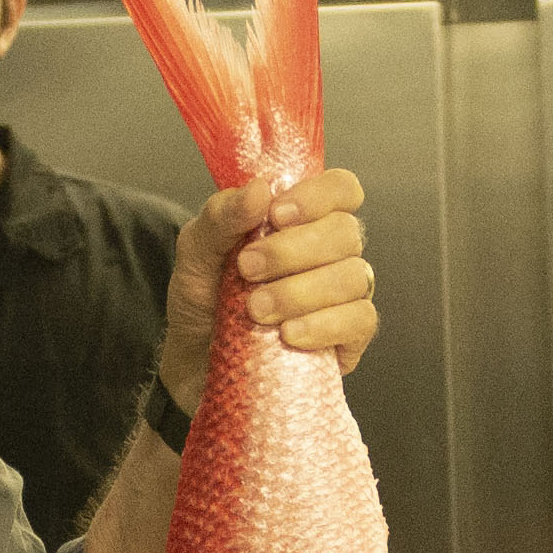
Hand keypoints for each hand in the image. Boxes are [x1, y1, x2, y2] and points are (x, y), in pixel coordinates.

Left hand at [157, 165, 375, 413]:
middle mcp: (330, 254)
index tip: (278, 215)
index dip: (319, 196)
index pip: (341, 189)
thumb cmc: (202, 301)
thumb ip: (222, 216)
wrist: (192, 363)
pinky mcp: (348, 339)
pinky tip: (290, 334)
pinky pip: (360, 321)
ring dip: (300, 291)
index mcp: (302, 220)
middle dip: (293, 250)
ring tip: (256, 309)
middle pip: (346, 232)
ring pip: (354, 277)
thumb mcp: (196, 251)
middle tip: (247, 269)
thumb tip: (259, 189)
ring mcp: (343, 297)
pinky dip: (324, 325)